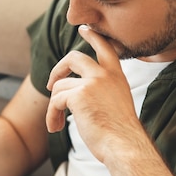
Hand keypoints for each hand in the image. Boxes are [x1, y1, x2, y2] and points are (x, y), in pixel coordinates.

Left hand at [45, 25, 140, 162]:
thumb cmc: (121, 134)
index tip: (84, 29)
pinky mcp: (78, 95)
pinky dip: (51, 116)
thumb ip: (102, 92)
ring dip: (54, 107)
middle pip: (74, 57)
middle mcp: (105, 75)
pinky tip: (56, 128)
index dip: (93, 37)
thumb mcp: (116, 104)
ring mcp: (92, 82)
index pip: (105, 48)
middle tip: (51, 84)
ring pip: (60, 86)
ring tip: (57, 124)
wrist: (124, 145)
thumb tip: (77, 93)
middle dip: (58, 69)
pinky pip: (55, 101)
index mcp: (117, 76)